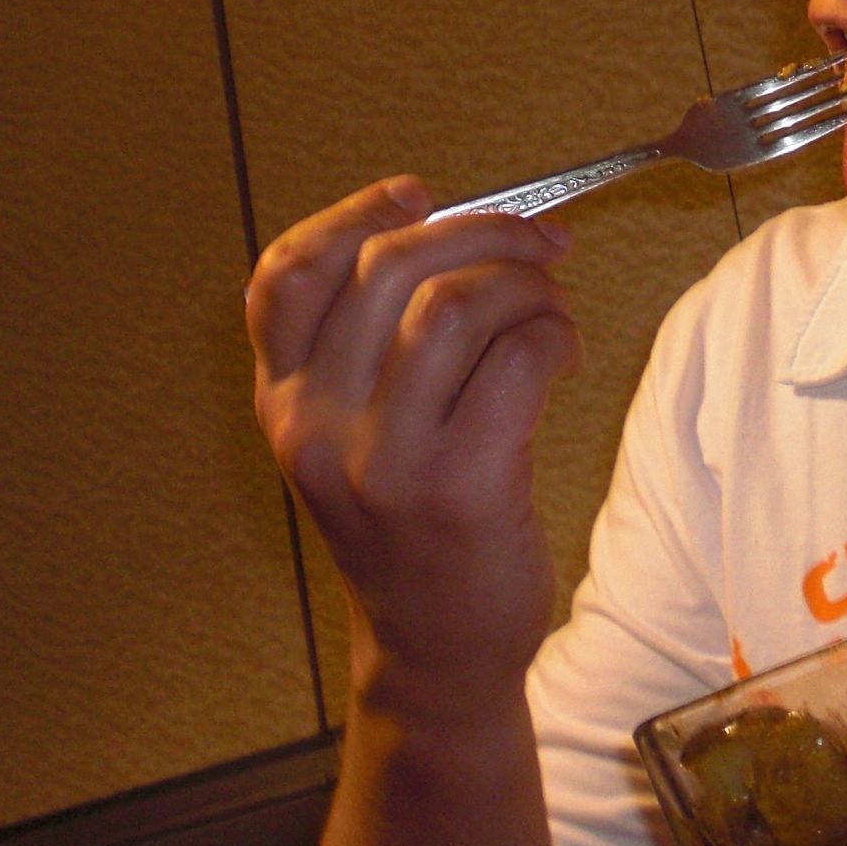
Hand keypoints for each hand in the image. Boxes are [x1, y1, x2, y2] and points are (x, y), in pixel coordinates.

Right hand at [247, 176, 580, 718]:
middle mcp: (317, 427)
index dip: (354, 215)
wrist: (436, 650)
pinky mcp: (463, 486)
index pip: (285, 277)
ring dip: (527, 284)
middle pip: (388, 268)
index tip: (420, 195)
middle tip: (539, 245)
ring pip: (456, 303)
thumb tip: (462, 229)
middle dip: (485, 233)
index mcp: (283, 403)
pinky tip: (563, 354)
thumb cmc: (412, 525)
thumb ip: (371, 345)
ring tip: (552, 309)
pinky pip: (520, 358)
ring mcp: (386, 460)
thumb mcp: (352, 436)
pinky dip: (556, 335)